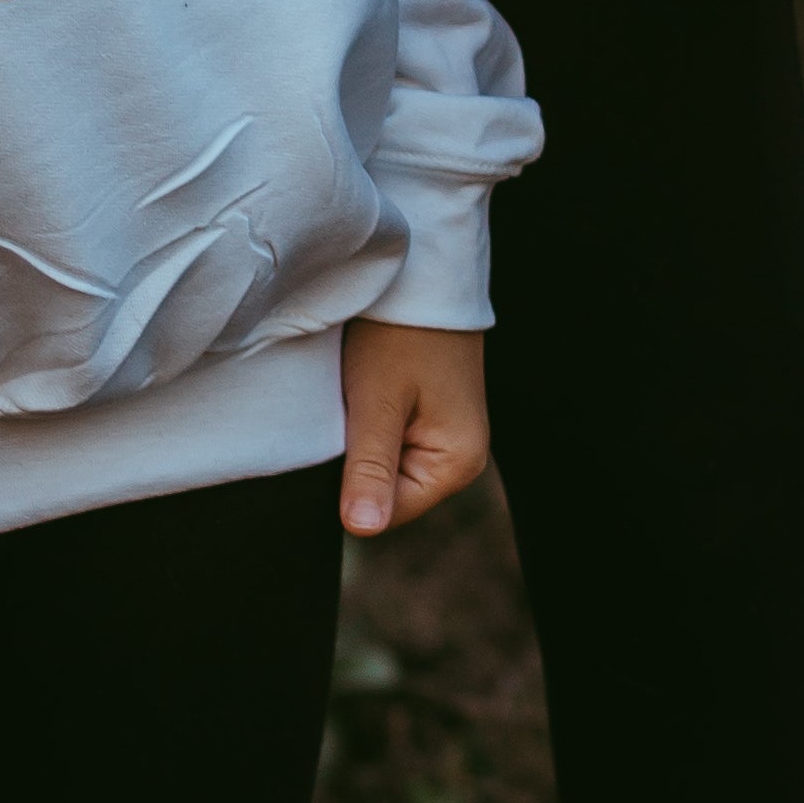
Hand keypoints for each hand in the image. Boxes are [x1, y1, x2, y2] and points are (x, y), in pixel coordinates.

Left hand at [338, 318, 489, 537]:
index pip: (387, 513)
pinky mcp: (433, 415)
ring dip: (363, 440)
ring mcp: (449, 435)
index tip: (341, 437)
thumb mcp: (377, 402)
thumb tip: (361, 530)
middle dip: (358, 461)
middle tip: (349, 411)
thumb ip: (370, 468)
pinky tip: (365, 393)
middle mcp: (462, 458)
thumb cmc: (401, 333)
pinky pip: (393, 440)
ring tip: (358, 397)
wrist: (423, 272)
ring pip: (386, 465)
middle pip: (388, 491)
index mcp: (457, 464)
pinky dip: (371, 423)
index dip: (351, 485)